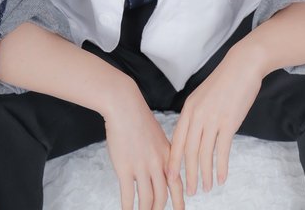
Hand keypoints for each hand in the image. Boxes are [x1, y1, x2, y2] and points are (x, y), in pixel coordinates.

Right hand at [104, 82, 184, 209]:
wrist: (125, 106)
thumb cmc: (139, 118)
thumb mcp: (157, 135)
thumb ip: (161, 153)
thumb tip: (162, 168)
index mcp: (167, 155)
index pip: (177, 184)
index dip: (179, 201)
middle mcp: (158, 163)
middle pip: (162, 196)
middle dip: (159, 209)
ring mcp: (142, 167)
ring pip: (147, 200)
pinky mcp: (125, 168)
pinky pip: (128, 196)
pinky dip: (128, 209)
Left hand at [168, 45, 263, 195]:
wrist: (242, 66)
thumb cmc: (224, 81)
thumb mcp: (203, 96)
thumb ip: (196, 114)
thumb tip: (193, 135)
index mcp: (189, 108)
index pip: (177, 140)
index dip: (173, 161)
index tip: (171, 178)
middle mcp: (197, 115)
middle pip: (188, 151)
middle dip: (187, 174)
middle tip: (189, 191)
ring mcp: (212, 119)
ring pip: (204, 154)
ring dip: (205, 174)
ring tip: (206, 188)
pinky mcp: (229, 122)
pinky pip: (222, 151)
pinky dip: (221, 167)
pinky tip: (222, 178)